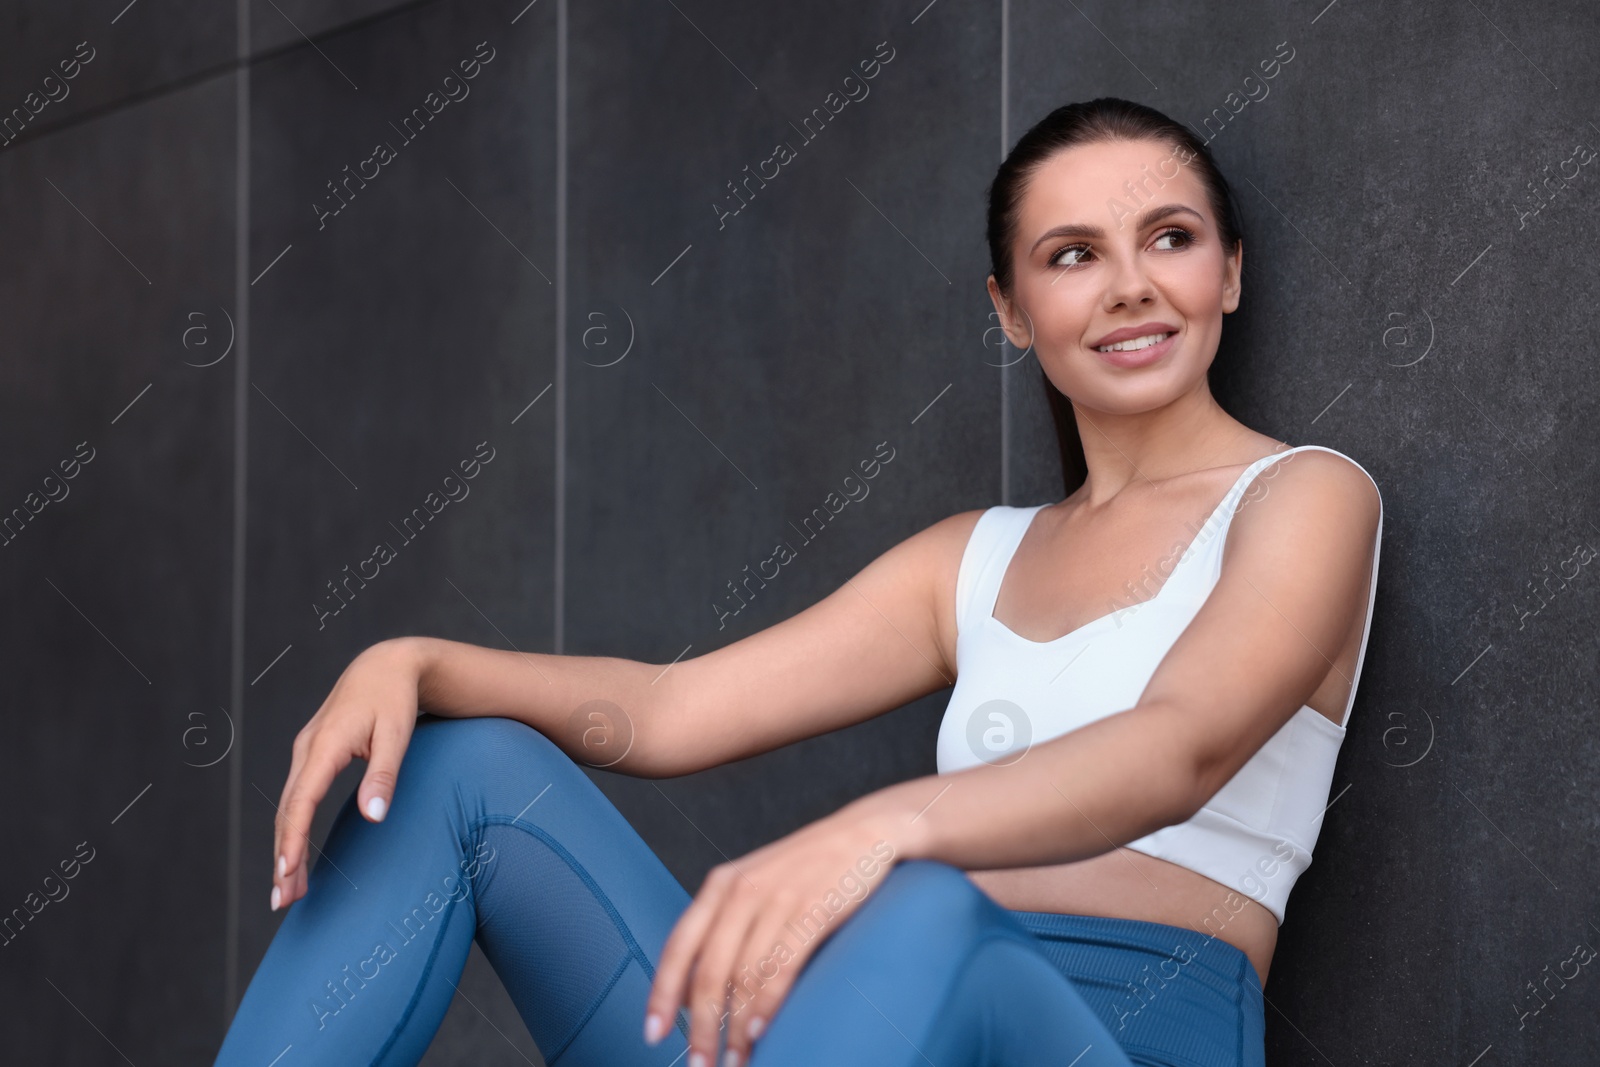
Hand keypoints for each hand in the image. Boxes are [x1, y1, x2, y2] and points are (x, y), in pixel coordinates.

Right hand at [270, 638, 424, 911]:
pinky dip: (293, 829)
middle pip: (288, 811)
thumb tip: (373, 817)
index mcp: (324, 745)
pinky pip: (296, 798)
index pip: (302, 801)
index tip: (286, 873)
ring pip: (289, 808)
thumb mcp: (397, 734)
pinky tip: (296, 855)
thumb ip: (384, 775)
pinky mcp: (311, 755)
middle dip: (283, 857)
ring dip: (286, 848)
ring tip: (287, 891)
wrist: (386, 665)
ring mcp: (305, 752)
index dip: (293, 839)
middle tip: (281, 901)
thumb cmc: (395, 698)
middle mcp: (306, 750)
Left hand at [642, 802, 902, 1066]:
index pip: (679, 945)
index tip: (652, 1034)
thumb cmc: (807, 868)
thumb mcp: (755, 887)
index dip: (661, 993)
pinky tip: (758, 1031)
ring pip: (744, 976)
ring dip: (736, 1028)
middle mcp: (742, 890)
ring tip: (735, 1060)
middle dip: (700, 1026)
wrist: (863, 832)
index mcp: (721, 885)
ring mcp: (777, 899)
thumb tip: (693, 993)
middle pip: (708, 970)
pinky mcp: (813, 910)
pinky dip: (766, 1005)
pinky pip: (781, 966)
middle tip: (699, 1064)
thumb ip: (724, 929)